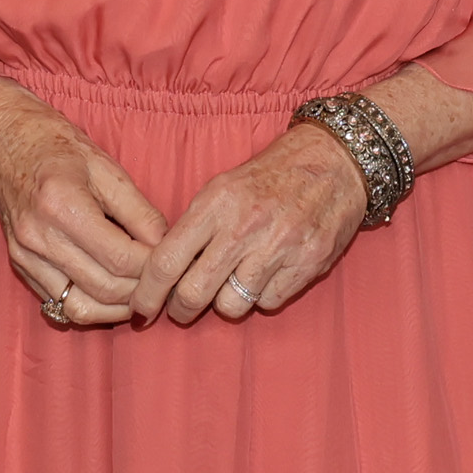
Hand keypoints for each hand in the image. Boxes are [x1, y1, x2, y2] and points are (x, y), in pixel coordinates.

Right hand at [0, 77, 167, 325]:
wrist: (4, 140)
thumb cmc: (57, 146)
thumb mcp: (106, 166)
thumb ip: (139, 210)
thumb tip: (166, 245)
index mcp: (63, 205)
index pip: (121, 258)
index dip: (153, 267)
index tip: (173, 261)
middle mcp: (40, 237)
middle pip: (104, 288)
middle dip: (142, 292)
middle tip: (164, 283)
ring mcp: (25, 256)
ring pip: (80, 308)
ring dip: (117, 310)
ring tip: (141, 296)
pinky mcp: (19, 266)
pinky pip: (59, 305)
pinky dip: (91, 307)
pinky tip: (112, 294)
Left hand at [129, 122, 368, 326]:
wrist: (333, 162)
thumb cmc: (270, 176)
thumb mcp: (222, 187)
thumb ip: (194, 227)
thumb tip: (162, 273)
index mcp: (216, 203)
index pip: (166, 261)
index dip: (147, 293)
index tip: (140, 308)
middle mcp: (244, 227)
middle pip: (193, 293)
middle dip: (180, 310)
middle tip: (181, 308)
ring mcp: (278, 248)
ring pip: (230, 306)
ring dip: (225, 302)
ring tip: (232, 282)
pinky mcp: (307, 264)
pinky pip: (267, 303)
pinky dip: (262, 295)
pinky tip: (267, 272)